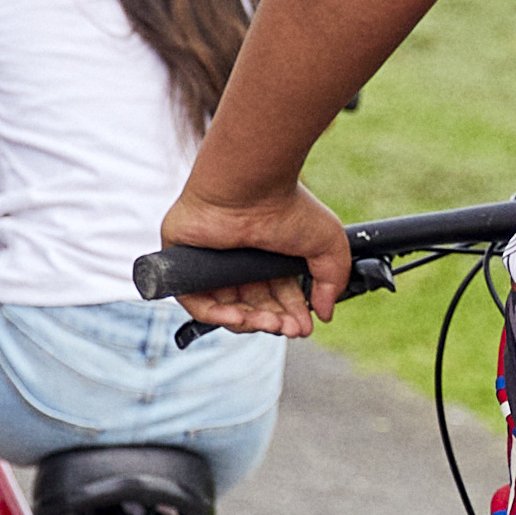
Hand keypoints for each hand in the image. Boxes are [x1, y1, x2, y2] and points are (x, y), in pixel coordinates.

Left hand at [154, 176, 349, 337]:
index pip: (276, 296)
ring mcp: (209, 261)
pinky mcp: (184, 260)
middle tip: (289, 329)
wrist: (251, 185)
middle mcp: (237, 259)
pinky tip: (240, 319)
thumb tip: (325, 314)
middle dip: (273, 322)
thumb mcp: (327, 244)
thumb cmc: (288, 205)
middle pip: (253, 306)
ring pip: (226, 308)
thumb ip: (332, 280)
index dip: (290, 315)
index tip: (304, 328)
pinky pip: (195, 300)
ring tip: (269, 323)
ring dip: (250, 323)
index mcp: (267, 254)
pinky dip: (217, 316)